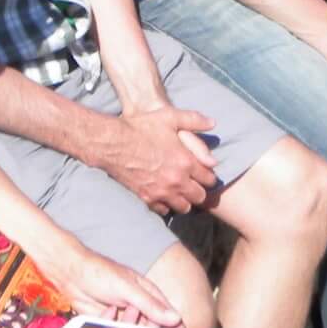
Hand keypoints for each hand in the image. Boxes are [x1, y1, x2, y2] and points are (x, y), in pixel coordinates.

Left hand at [47, 246, 178, 327]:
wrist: (71, 275)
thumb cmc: (101, 273)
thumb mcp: (127, 288)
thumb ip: (150, 304)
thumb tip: (176, 319)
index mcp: (150, 295)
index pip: (170, 316)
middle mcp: (140, 309)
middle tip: (133, 321)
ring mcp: (125, 319)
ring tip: (114, 310)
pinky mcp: (110, 327)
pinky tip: (106, 317)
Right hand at [101, 103, 217, 214]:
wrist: (113, 142)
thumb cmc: (141, 127)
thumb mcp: (170, 117)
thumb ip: (194, 120)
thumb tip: (213, 123)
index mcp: (186, 161)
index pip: (209, 178)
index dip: (210, 176)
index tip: (206, 173)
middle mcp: (177, 180)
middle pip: (199, 197)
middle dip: (200, 191)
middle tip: (195, 184)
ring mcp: (162, 191)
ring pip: (184, 207)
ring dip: (186, 200)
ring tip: (182, 192)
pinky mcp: (147, 198)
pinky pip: (164, 211)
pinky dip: (167, 205)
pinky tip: (165, 196)